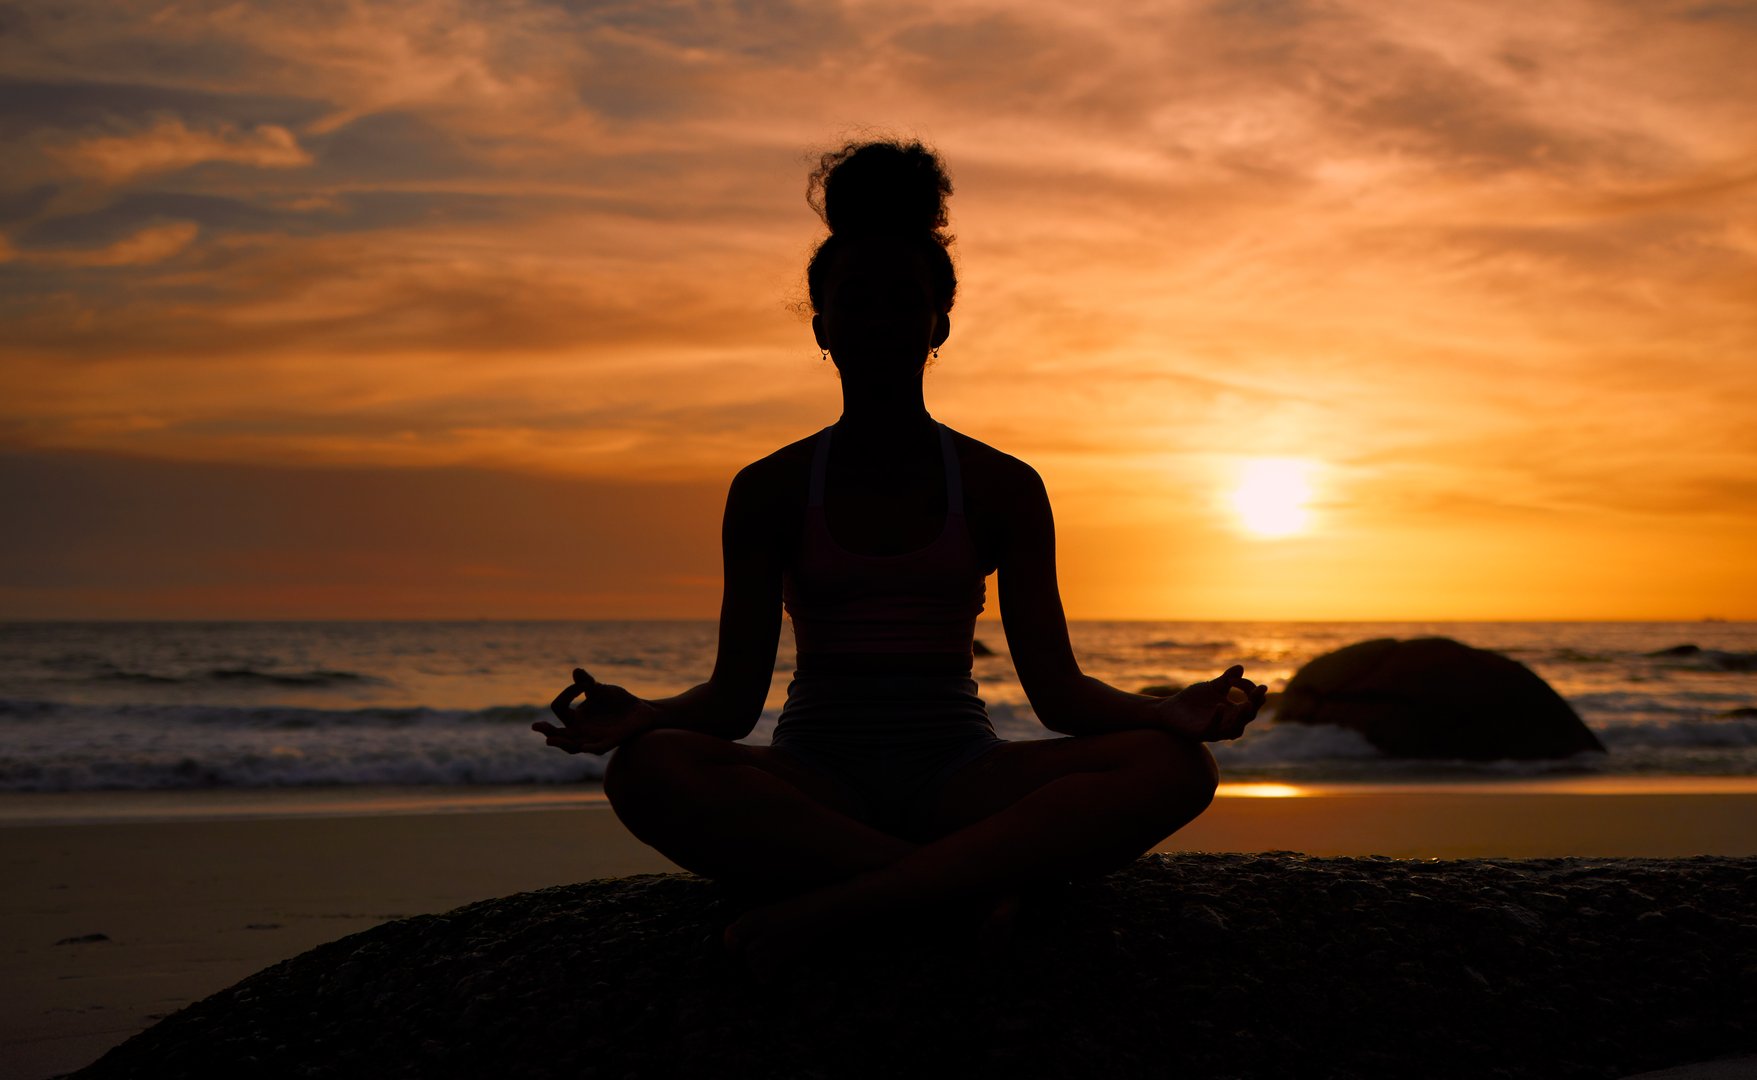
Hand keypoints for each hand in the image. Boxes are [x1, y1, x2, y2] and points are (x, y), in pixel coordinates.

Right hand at [531, 667, 660, 755]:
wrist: (640, 711)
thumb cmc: (617, 701)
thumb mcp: (600, 690)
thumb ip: (587, 683)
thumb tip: (576, 670)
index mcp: (575, 718)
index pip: (558, 708)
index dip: (567, 693)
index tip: (585, 683)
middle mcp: (580, 731)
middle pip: (558, 734)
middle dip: (547, 730)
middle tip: (536, 726)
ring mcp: (593, 739)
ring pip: (573, 746)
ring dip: (562, 743)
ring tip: (550, 739)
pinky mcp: (610, 742)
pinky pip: (598, 748)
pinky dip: (591, 747)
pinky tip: (584, 746)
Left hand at [1153, 665, 1267, 741]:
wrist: (1169, 710)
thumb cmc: (1193, 700)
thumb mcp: (1212, 687)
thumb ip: (1227, 679)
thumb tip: (1241, 667)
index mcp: (1233, 712)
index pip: (1252, 704)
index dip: (1255, 694)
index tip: (1257, 684)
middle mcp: (1228, 723)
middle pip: (1247, 717)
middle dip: (1254, 704)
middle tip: (1260, 692)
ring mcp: (1215, 730)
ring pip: (1234, 729)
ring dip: (1241, 717)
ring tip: (1247, 704)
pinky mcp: (1200, 734)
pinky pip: (1212, 730)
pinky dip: (1217, 719)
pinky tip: (1219, 706)